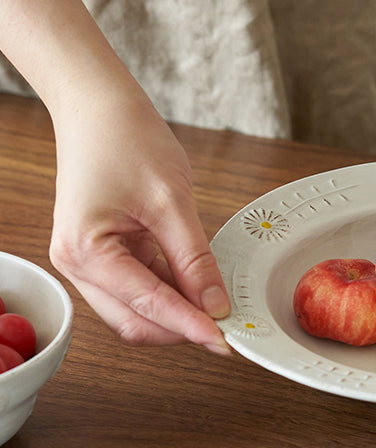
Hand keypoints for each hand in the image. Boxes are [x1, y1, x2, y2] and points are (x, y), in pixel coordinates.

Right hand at [49, 89, 230, 351]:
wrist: (98, 106)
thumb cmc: (124, 138)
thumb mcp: (171, 201)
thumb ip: (195, 260)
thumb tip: (215, 305)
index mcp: (86, 250)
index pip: (148, 306)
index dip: (190, 326)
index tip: (225, 341)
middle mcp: (76, 264)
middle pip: (136, 323)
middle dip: (181, 328)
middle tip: (226, 327)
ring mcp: (86, 264)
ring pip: (136, 313)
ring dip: (176, 313)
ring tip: (215, 303)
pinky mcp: (101, 258)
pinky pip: (138, 291)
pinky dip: (168, 294)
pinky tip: (196, 287)